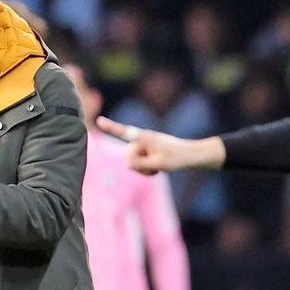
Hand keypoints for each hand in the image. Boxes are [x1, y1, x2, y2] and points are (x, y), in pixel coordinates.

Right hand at [93, 116, 223, 172]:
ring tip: (158, 167)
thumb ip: (139, 164)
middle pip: (128, 155)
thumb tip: (126, 163)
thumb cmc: (176, 157)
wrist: (191, 155)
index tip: (98, 121)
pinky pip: (140, 163)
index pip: (124, 132)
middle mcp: (142, 139)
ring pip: (134, 162)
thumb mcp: (158, 163)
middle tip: (155, 166)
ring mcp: (145, 145)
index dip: (110, 127)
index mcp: (144, 137)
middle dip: (138, 164)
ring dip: (144, 168)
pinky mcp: (148, 151)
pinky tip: (158, 168)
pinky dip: (147, 168)